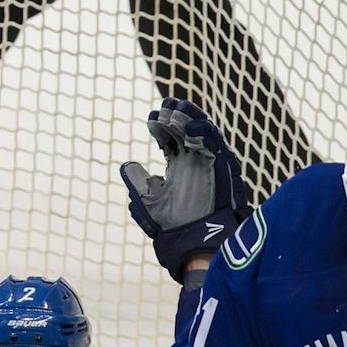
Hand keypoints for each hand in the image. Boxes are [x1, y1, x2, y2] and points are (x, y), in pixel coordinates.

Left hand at [119, 97, 249, 282]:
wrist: (191, 240)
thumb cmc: (171, 225)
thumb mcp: (147, 201)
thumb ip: (138, 182)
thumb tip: (126, 165)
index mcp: (178, 166)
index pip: (171, 139)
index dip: (161, 126)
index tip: (150, 118)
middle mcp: (194, 161)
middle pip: (186, 129)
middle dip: (175, 115)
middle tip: (164, 105)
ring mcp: (208, 163)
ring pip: (202, 132)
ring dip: (189, 118)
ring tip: (174, 109)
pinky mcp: (221, 168)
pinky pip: (214, 145)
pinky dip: (203, 134)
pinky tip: (188, 127)